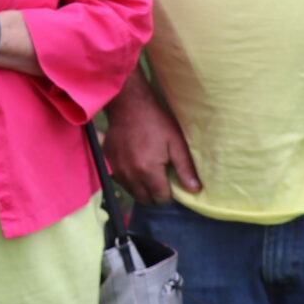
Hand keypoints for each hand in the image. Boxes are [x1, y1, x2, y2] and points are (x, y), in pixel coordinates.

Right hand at [104, 76, 198, 204]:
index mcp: (148, 171)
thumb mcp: (176, 142)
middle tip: (160, 175)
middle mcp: (130, 175)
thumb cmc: (156, 121)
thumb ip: (185, 168)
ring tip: (148, 169)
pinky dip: (129, 178)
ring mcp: (116, 169)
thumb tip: (195, 190)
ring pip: (132, 192)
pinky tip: (135, 163)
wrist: (128, 104)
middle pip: (145, 199)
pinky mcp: (108, 162)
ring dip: (141, 187)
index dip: (169, 192)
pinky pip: (120, 180)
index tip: (171, 178)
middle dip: (155, 192)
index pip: (161, 198)